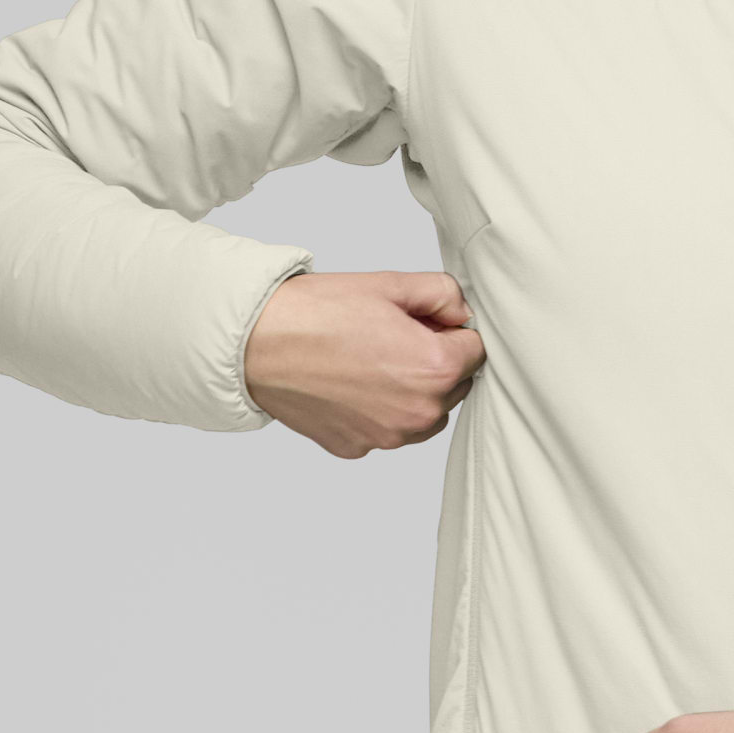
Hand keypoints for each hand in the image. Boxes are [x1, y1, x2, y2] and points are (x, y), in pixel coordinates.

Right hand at [242, 268, 484, 457]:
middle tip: (391, 337)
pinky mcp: (358, 448)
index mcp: (435, 369)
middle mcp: (418, 412)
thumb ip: (443, 294)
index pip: (475, 351)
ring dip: (412, 392)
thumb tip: (461, 315)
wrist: (257, 344)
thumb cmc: (317, 313)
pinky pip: (386, 430)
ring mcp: (388, 436)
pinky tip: (350, 383)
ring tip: (370, 361)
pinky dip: (377, 410)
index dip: (451, 331)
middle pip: (454, 387)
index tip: (423, 322)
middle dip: (435, 363)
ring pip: (423, 414)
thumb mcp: (391, 284)